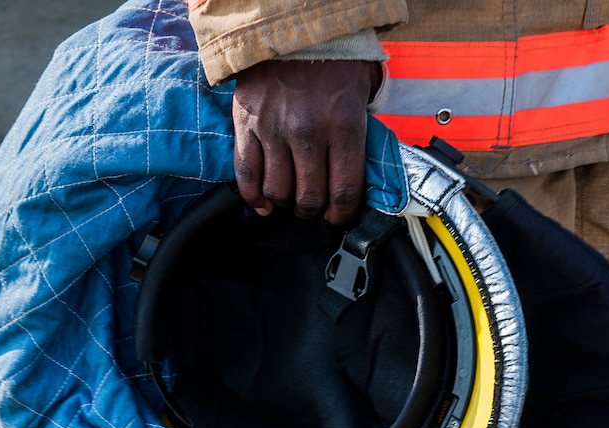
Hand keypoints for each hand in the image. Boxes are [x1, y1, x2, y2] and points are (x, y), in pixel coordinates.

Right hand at [232, 60, 379, 225]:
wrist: (294, 29)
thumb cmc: (333, 64)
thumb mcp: (362, 95)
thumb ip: (360, 136)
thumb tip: (357, 178)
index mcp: (344, 125)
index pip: (344, 192)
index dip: (341, 215)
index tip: (338, 218)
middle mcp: (309, 131)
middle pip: (309, 197)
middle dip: (312, 211)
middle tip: (312, 208)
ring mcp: (274, 130)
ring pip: (277, 192)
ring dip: (284, 204)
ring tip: (289, 200)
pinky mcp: (247, 124)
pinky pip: (246, 175)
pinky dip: (253, 197)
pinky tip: (263, 204)